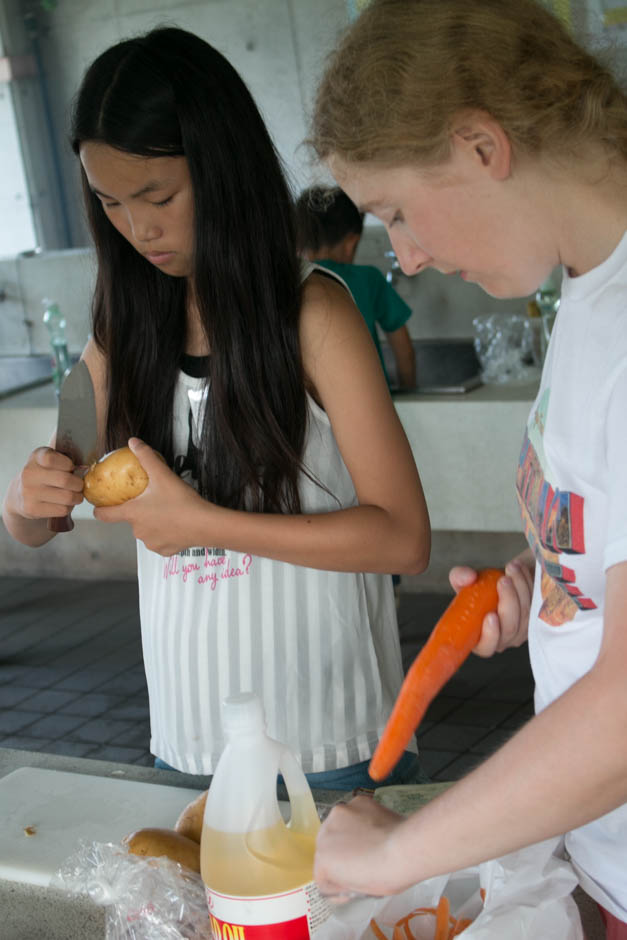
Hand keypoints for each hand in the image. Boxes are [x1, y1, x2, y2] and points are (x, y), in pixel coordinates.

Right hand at [13, 446, 83, 519]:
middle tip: (80, 485)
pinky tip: (65, 503)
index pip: (51, 459)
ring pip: (67, 497)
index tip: (71, 467)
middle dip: (79, 484)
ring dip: (77, 497)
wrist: (21, 494)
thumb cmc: (46, 473)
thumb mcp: (51, 458)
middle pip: (65, 480)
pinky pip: (62, 510)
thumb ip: (66, 453)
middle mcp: (29, 474)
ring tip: (76, 495)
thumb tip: (86, 456)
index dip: (67, 464)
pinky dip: (69, 507)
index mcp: (36, 457)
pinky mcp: (32, 509)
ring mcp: (28, 492)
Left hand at [93, 438, 208, 554]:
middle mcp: (138, 530)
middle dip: (140, 511)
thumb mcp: (162, 475)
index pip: (105, 514)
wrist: (205, 524)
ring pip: (147, 531)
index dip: (99, 510)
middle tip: (154, 502)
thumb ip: (146, 457)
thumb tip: (134, 443)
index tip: (99, 507)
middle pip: (132, 520)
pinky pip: (159, 541)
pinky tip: (175, 526)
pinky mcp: (163, 551)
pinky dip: (165, 534)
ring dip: (153, 523)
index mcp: (133, 513)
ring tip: (168, 512)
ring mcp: (150, 542)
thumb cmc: (182, 502)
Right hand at [314, 795, 408, 899]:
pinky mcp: (358, 801)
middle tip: (361, 859)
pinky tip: (377, 827)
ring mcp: (341, 812)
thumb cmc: (385, 875)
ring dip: (349, 832)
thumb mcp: (358, 890)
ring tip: (371, 840)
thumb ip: (342, 882)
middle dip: (340, 852)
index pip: (323, 874)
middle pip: (328, 845)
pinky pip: (355, 812)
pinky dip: (362, 819)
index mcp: (323, 860)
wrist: (404, 849)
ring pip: (340, 825)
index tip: (351, 881)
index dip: (337, 880)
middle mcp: (325, 832)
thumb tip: (342, 878)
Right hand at [449, 559, 533, 656]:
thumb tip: (469, 577)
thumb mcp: (463, 581)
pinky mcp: (536, 619)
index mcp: (480, 638)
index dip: (490, 635)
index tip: (490, 615)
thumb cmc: (478, 588)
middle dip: (509, 601)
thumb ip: (460, 578)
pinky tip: (519, 569)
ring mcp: (522, 632)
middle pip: (510, 628)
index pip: (487, 647)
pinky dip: (528, 584)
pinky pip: (536, 604)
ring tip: (512, 567)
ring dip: (520, 588)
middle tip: (503, 580)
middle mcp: (503, 640)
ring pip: (525, 615)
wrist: (501, 581)